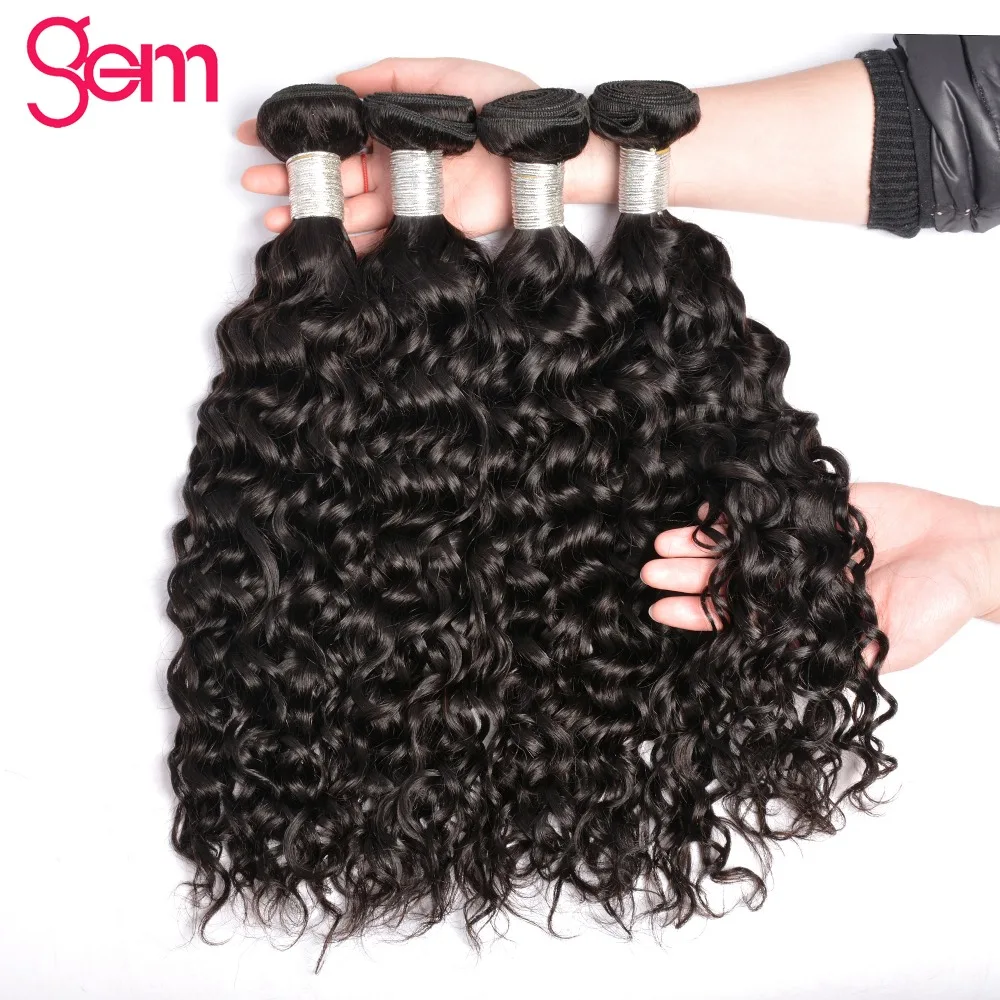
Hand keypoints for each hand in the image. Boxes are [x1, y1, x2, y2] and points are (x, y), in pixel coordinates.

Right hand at [236, 58, 617, 247]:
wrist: (542, 153)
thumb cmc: (505, 107)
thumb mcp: (442, 74)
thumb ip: (390, 79)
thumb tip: (340, 81)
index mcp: (396, 125)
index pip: (336, 129)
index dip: (296, 132)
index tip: (257, 134)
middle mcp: (397, 162)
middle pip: (334, 173)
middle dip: (292, 178)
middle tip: (253, 181)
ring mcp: (408, 197)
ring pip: (350, 208)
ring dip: (313, 214)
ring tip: (274, 218)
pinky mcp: (426, 227)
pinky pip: (383, 239)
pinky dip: (352, 245)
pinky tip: (323, 245)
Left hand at [640, 483, 999, 672]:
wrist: (969, 551)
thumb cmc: (937, 606)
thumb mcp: (886, 643)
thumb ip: (836, 652)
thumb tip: (778, 665)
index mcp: (803, 618)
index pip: (739, 620)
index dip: (699, 616)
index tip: (661, 611)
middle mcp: (795, 582)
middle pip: (730, 579)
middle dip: (689, 576)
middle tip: (650, 571)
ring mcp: (802, 543)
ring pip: (740, 543)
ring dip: (703, 542)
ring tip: (664, 540)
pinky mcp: (817, 508)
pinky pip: (769, 506)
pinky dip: (738, 508)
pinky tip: (705, 508)